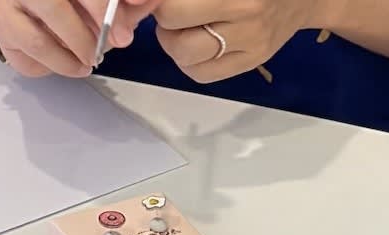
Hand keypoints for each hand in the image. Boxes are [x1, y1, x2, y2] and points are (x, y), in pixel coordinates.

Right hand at [0, 0, 162, 78]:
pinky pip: (20, 57)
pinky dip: (44, 67)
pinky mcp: (0, 30)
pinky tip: (61, 62)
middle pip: (53, 10)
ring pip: (36, 42)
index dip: (102, 12)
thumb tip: (145, 2)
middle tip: (99, 55)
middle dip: (83, 40)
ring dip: (65, 61)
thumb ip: (124, 1)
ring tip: (84, 66)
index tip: (122, 36)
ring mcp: (5, 8)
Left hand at [153, 0, 329, 82]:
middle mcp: (246, 13)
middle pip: (172, 26)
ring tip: (187, 24)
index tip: (151, 2)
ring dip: (172, 40)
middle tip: (175, 10)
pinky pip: (200, 74)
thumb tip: (135, 4)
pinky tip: (199, 41)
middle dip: (164, 18)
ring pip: (183, 55)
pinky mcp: (253, 61)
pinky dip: (188, 60)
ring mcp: (251, 42)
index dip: (153, 4)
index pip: (171, 6)